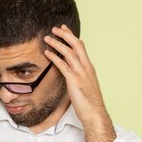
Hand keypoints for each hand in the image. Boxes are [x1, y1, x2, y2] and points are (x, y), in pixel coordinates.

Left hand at [43, 25, 115, 141]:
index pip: (81, 47)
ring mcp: (81, 73)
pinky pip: (63, 65)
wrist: (94, 113)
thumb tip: (70, 73)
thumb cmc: (89, 102)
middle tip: (55, 28)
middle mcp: (86, 67)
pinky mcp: (74, 80)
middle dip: (65, 34)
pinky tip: (47, 52)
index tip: (64, 29)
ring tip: (47, 38)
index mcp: (89, 67)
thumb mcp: (85, 85)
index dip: (73, 37)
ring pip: (69, 52)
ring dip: (57, 43)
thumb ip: (78, 77)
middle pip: (76, 45)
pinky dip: (54, 57)